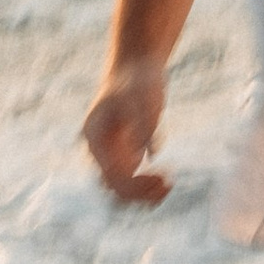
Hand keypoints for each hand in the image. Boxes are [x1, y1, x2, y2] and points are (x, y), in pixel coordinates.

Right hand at [82, 60, 170, 204]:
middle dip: (139, 193)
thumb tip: (148, 154)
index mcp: (95, 137)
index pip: (111, 174)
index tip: (162, 177)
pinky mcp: (124, 153)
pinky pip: (130, 179)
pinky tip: (166, 181)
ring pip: (119, 188)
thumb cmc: (139, 81)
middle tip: (168, 185)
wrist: (137, 68)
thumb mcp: (145, 98)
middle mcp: (99, 149)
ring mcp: (110, 152)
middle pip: (112, 187)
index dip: (136, 184)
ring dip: (141, 195)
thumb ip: (145, 124)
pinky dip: (145, 185)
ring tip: (167, 188)